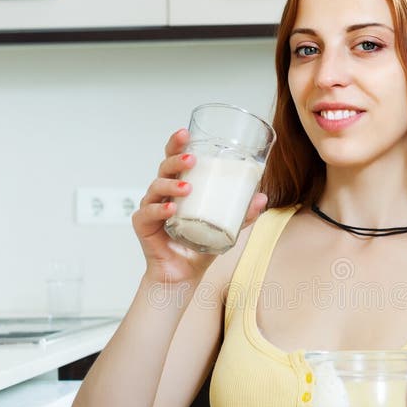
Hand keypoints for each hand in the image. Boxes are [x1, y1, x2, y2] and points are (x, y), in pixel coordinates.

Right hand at [132, 128, 267, 284]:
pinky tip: (172, 209)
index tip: (185, 132)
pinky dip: (160, 209)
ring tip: (187, 187)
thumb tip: (262, 198)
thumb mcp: (226, 228)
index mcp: (178, 186)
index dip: (176, 143)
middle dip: (175, 159)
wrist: (184, 274)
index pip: (174, 159)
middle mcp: (162, 193)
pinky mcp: (143, 225)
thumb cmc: (200, 246)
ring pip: (156, 187)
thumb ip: (242, 214)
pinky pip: (148, 213)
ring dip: (171, 184)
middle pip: (163, 167)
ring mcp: (151, 207)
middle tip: (191, 159)